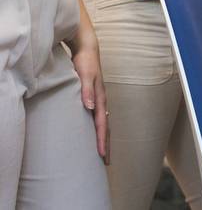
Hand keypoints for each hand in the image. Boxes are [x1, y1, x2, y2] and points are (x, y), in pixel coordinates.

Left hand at [68, 31, 109, 164]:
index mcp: (100, 97)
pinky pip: (99, 117)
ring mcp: (99, 99)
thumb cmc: (85, 61)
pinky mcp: (95, 97)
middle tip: (107, 162)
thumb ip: (87, 91)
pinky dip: (99, 128)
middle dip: (107, 144)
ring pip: (104, 123)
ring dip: (105, 138)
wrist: (87, 49)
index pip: (101, 123)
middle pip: (106, 126)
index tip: (102, 154)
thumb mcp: (85, 74)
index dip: (102, 139)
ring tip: (103, 153)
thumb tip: (89, 107)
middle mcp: (101, 100)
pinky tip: (96, 133)